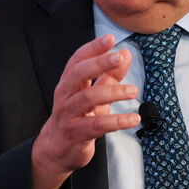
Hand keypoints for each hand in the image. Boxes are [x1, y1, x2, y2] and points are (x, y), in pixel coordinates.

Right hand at [30, 34, 138, 188]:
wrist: (55, 150)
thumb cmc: (76, 118)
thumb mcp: (92, 95)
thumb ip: (109, 76)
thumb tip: (125, 55)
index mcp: (69, 83)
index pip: (78, 60)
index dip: (92, 48)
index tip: (109, 38)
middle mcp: (66, 96)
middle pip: (79, 74)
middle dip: (99, 63)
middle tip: (119, 57)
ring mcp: (69, 115)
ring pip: (88, 98)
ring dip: (113, 92)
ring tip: (133, 91)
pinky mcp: (76, 133)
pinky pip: (98, 125)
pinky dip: (117, 121)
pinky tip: (133, 118)